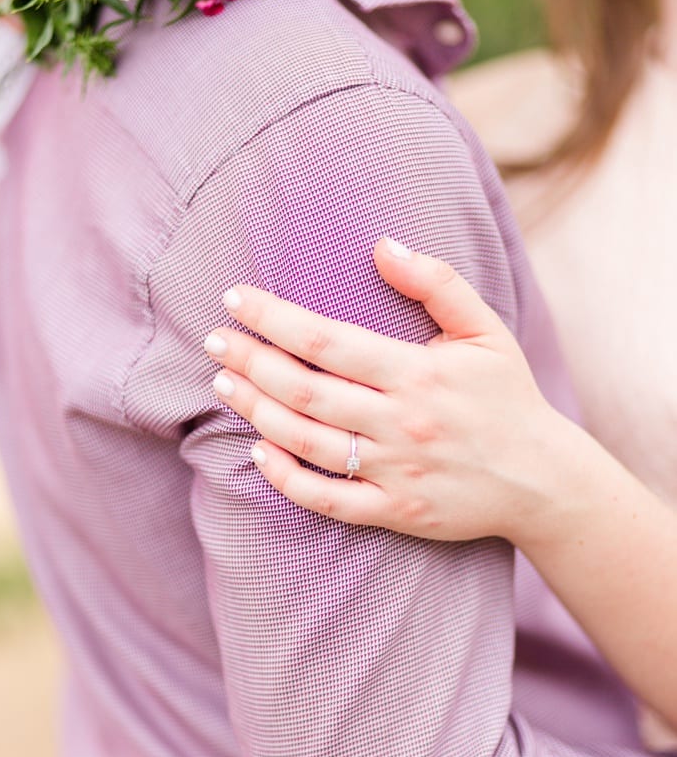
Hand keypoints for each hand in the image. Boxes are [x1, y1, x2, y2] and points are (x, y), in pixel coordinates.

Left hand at [203, 237, 581, 542]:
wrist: (544, 480)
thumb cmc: (506, 397)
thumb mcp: (485, 330)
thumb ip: (436, 282)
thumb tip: (382, 244)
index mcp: (418, 373)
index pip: (326, 340)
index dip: (272, 318)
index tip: (235, 298)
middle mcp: (401, 422)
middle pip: (303, 389)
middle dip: (250, 361)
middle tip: (213, 341)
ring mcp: (395, 471)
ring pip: (305, 441)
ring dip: (255, 411)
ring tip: (223, 383)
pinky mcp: (393, 512)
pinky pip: (325, 499)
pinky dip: (285, 477)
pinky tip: (257, 451)